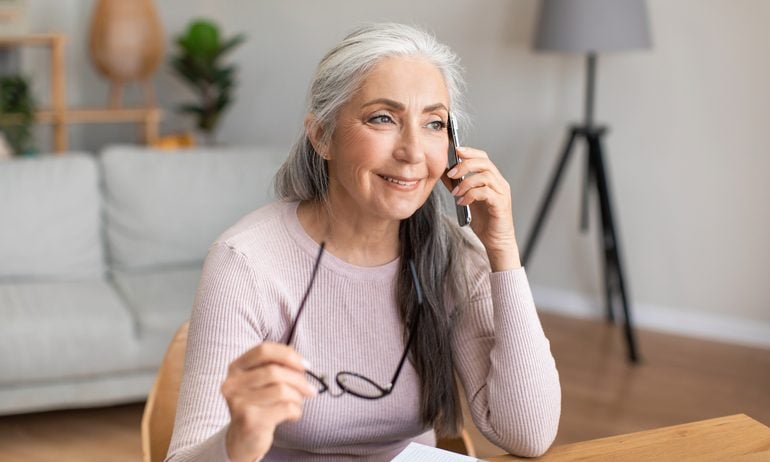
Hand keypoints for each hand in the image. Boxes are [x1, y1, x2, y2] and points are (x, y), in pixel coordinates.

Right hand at [221, 342, 316, 461]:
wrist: (242, 440)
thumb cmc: (259, 406)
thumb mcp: (262, 383)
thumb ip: (278, 367)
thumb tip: (303, 363)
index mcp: (236, 368)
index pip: (264, 350)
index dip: (288, 355)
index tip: (306, 366)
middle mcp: (232, 383)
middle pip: (274, 371)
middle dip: (299, 379)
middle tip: (310, 389)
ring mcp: (239, 403)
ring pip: (281, 390)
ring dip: (298, 396)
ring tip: (298, 402)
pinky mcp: (249, 421)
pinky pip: (284, 408)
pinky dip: (296, 411)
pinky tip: (293, 415)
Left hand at [443, 146, 521, 270]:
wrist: (496, 241)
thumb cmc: (484, 221)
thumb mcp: (466, 199)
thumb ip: (457, 185)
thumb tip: (443, 173)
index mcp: (493, 179)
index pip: (483, 158)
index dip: (469, 152)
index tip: (455, 150)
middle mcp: (500, 183)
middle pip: (484, 163)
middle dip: (465, 165)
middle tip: (451, 174)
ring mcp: (502, 193)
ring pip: (485, 176)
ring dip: (466, 182)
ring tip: (455, 193)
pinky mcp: (501, 204)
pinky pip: (485, 193)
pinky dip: (471, 195)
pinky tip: (462, 202)